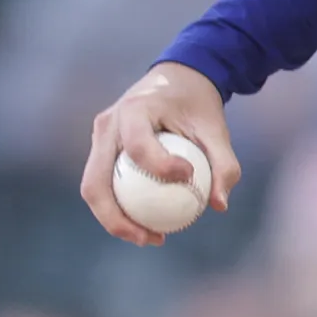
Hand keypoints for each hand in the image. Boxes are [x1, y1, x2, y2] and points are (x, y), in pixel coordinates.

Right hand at [81, 62, 240, 245]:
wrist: (178, 78)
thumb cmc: (198, 104)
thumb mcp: (216, 127)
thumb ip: (223, 163)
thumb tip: (219, 205)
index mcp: (135, 109)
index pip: (138, 146)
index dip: (159, 167)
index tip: (188, 177)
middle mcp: (108, 124)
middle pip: (96, 180)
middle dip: (117, 218)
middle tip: (151, 239)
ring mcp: (99, 137)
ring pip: (93, 188)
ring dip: (115, 219)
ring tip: (149, 239)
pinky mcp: (101, 149)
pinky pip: (105, 185)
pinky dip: (120, 207)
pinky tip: (147, 225)